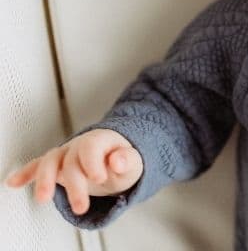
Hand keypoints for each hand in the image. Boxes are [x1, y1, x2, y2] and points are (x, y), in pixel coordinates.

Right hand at [4, 128, 142, 215]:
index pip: (91, 146)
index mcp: (100, 140)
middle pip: (72, 161)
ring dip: (45, 180)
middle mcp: (80, 145)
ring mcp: (66, 154)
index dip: (93, 162)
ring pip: (51, 162)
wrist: (115, 159)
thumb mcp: (134, 162)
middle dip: (74, 185)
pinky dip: (26, 173)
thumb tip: (118, 160)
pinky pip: (39, 166)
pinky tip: (14, 182)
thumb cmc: (123, 161)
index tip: (99, 177)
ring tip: (43, 199)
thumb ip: (128, 160)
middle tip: (82, 206)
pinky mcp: (57, 165)